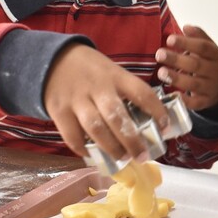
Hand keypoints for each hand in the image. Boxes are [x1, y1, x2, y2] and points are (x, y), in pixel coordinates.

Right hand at [44, 44, 169, 159]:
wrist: (53, 59)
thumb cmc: (90, 70)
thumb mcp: (111, 71)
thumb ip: (125, 92)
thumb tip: (149, 121)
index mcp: (115, 76)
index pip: (141, 93)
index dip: (156, 111)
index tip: (165, 127)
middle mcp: (97, 88)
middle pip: (117, 117)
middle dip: (132, 140)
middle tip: (142, 156)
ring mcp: (76, 100)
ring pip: (96, 129)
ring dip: (112, 148)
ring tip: (122, 158)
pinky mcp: (59, 111)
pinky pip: (72, 136)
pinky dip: (83, 149)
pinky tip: (92, 154)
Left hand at [155, 25, 217, 111]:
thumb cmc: (208, 63)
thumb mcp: (208, 48)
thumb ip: (198, 36)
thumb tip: (186, 27)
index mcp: (215, 55)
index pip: (202, 47)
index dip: (186, 43)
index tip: (169, 39)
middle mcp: (214, 71)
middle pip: (196, 65)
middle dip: (176, 60)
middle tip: (159, 54)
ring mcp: (210, 87)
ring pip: (194, 84)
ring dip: (176, 78)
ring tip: (161, 72)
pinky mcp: (204, 102)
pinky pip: (195, 102)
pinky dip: (184, 99)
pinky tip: (172, 93)